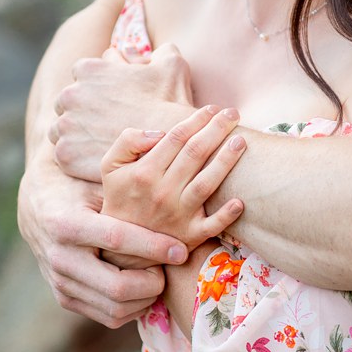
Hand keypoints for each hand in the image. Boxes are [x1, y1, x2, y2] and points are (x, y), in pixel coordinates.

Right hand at [17, 159, 187, 328]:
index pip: (115, 238)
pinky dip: (132, 306)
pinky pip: (107, 315)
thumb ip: (126, 159)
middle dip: (152, 281)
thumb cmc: (74, 184)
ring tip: (160, 275)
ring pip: (115, 307)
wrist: (34, 209)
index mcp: (64, 223)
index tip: (180, 248)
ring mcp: (60, 282)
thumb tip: (160, 136)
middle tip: (171, 266)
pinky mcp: (65, 298)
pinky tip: (144, 287)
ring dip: (145, 296)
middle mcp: (59, 258)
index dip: (151, 245)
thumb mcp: (93, 173)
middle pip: (116, 286)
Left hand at [52, 44, 193, 182]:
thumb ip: (153, 50)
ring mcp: (64, 125)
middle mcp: (69, 94)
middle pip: (65, 102)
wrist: (169, 143)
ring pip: (60, 129)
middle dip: (80, 111)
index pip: (81, 75)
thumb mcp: (170, 64)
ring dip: (74, 135)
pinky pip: (63, 154)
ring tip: (99, 144)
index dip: (96, 88)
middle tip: (104, 125)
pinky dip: (77, 158)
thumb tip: (132, 50)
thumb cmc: (170, 102)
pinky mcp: (65, 154)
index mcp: (87, 69)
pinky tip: (97, 160)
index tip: (110, 101)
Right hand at [98, 110, 245, 247]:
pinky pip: (213, 225)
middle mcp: (162, 192)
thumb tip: (158, 133)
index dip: (196, 120)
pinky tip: (240, 201)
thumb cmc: (120, 196)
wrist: (120, 241)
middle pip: (195, 153)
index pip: (176, 138)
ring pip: (208, 183)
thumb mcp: (110, 165)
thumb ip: (128, 141)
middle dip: (217, 129)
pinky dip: (227, 215)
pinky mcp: (190, 235)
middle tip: (232, 114)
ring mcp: (178, 215)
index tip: (211, 109)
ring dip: (227, 160)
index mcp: (144, 172)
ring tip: (241, 141)